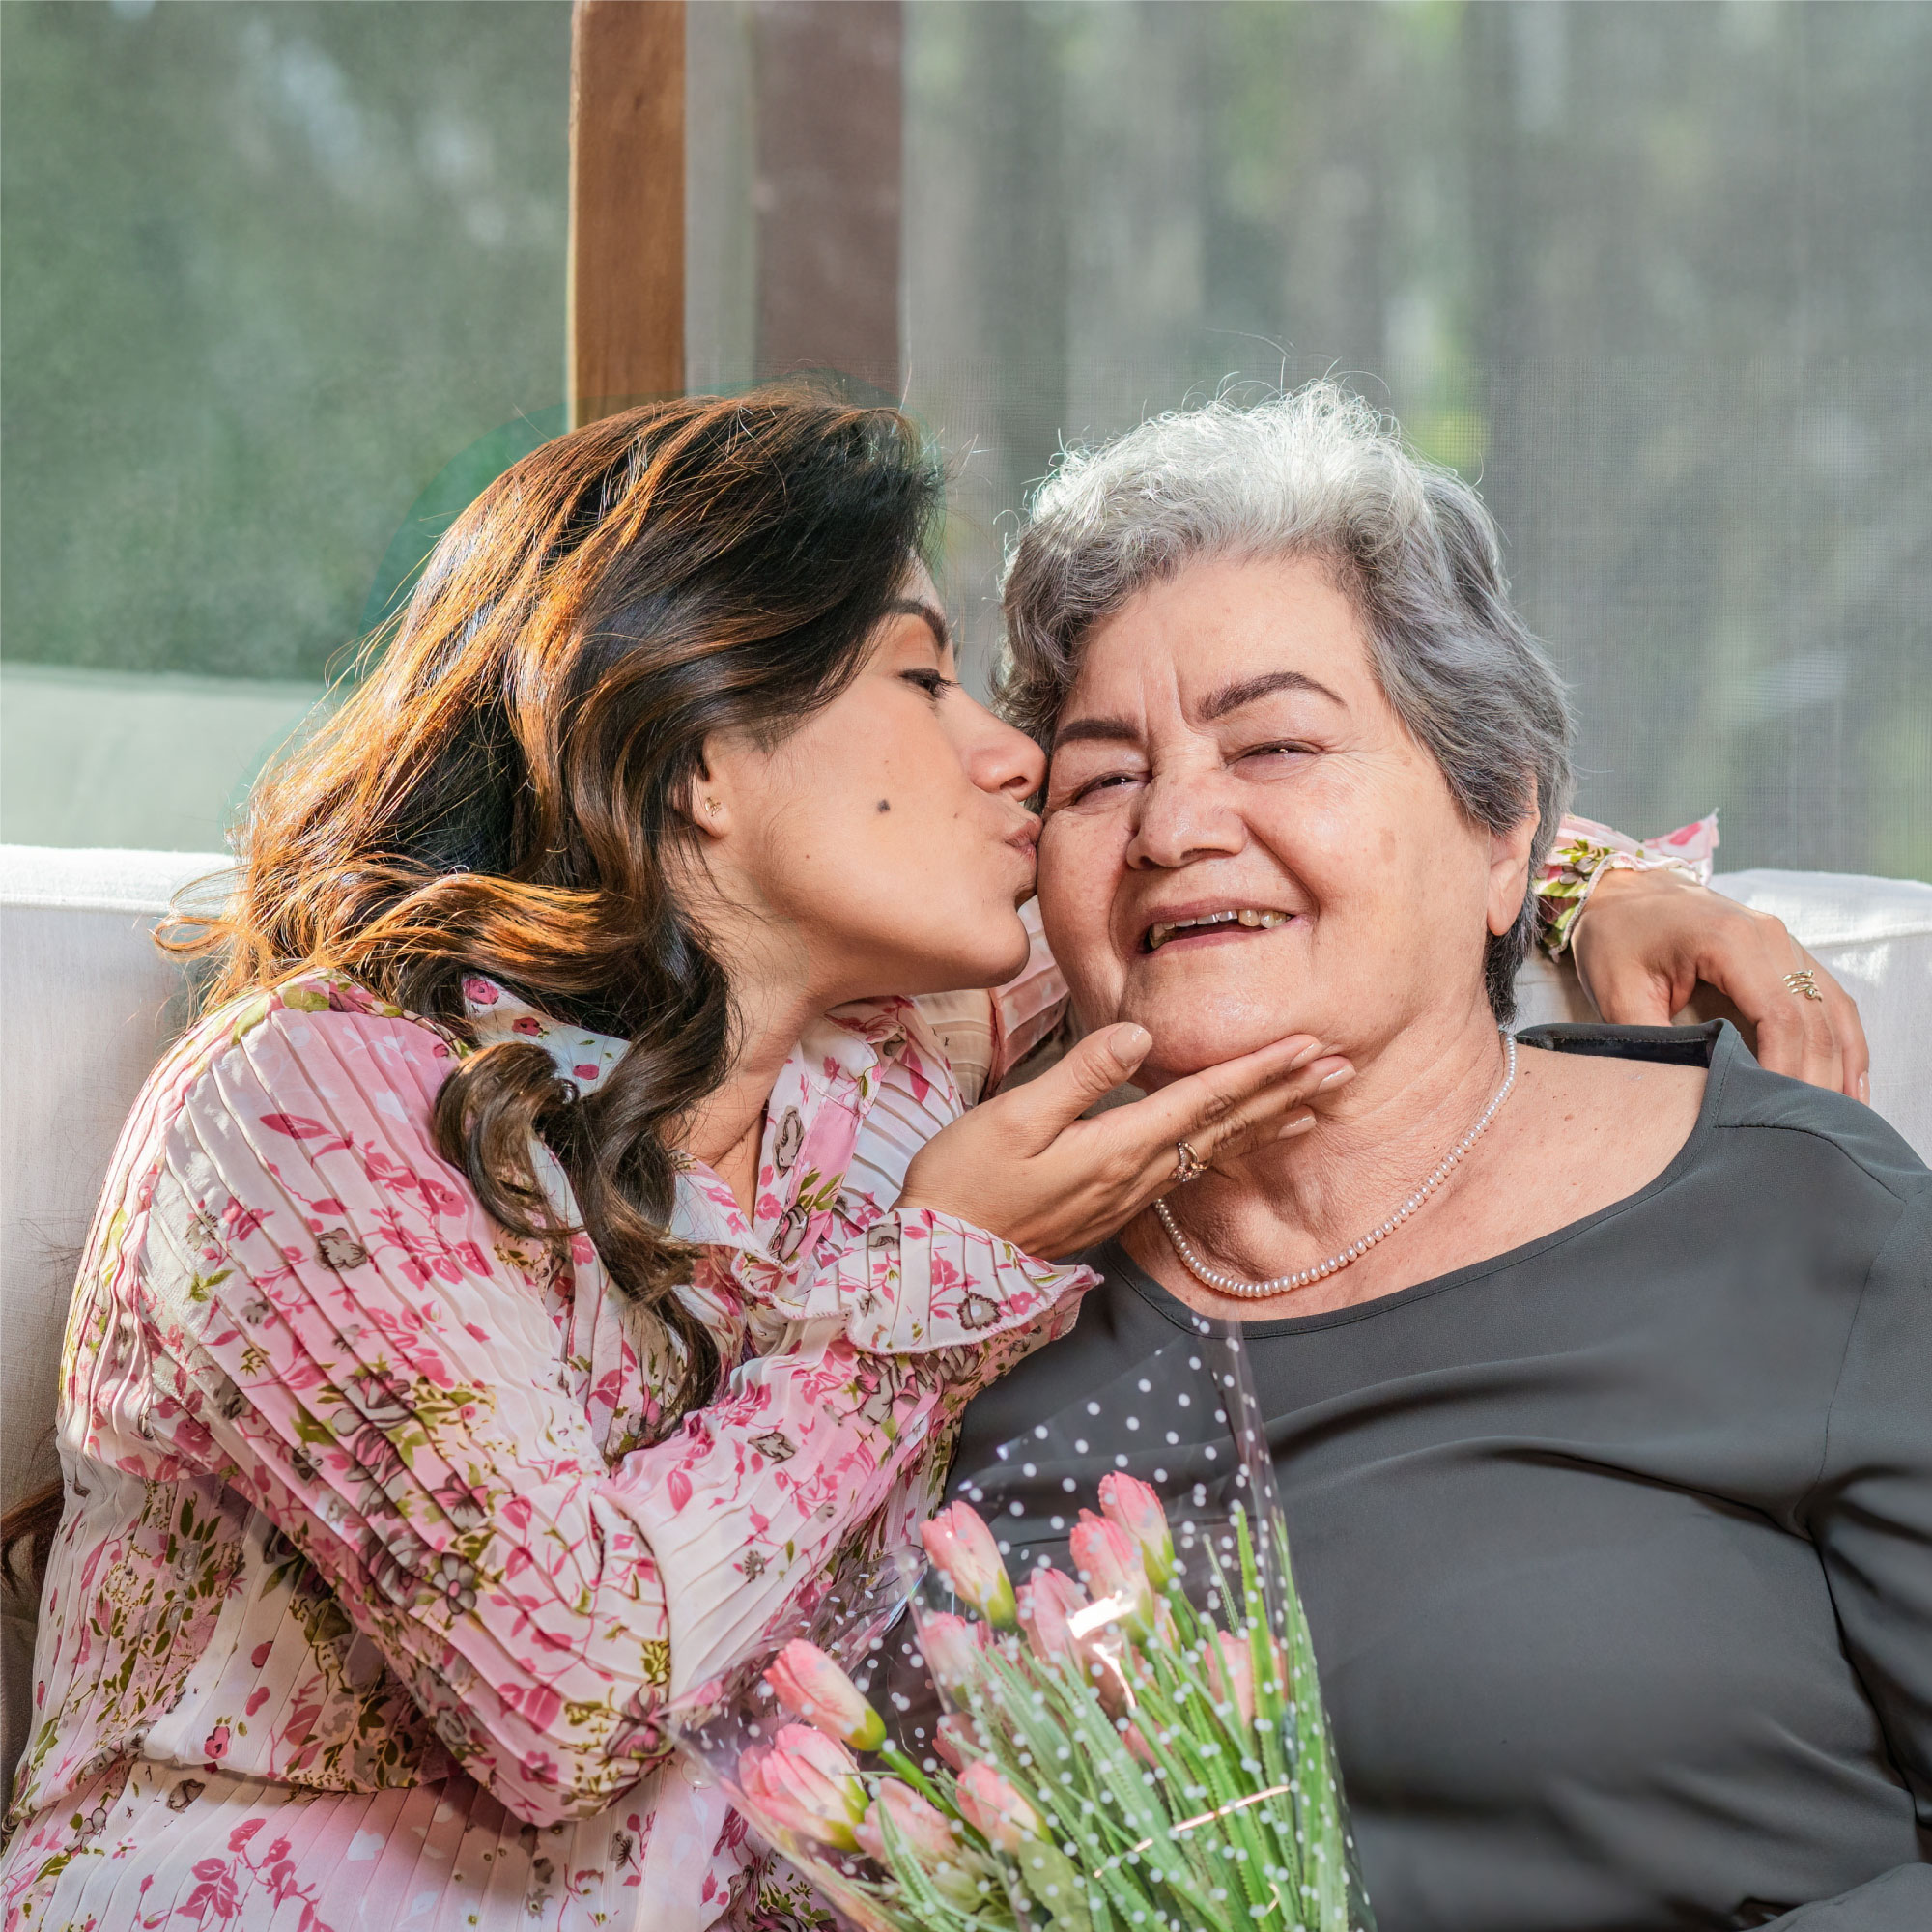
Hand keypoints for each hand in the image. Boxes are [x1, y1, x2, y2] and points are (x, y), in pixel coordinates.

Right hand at [898, 1027, 1351, 1259]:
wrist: (940, 1261)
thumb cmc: (964, 1183)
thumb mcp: (1014, 1118)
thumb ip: (1081, 1075)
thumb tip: (1139, 1033)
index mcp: (1118, 1146)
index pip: (1205, 1099)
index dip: (1260, 1069)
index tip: (1309, 1045)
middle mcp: (1136, 1173)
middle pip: (1225, 1126)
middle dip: (1285, 1093)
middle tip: (1342, 1067)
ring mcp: (1128, 1193)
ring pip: (1215, 1149)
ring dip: (1267, 1121)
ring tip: (1316, 1104)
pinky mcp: (1114, 1203)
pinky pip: (1191, 1167)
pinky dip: (1228, 1146)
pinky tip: (1240, 1140)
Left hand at [1572, 867, 1868, 1099]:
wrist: (1621, 890)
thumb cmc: (1615, 936)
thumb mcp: (1617, 990)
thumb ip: (1650, 1038)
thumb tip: (1683, 1090)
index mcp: (1730, 941)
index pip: (1780, 1018)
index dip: (1785, 1071)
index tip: (1774, 1110)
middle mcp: (1771, 936)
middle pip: (1814, 1020)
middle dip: (1814, 1079)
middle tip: (1806, 1129)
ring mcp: (1786, 941)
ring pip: (1832, 1011)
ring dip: (1841, 1065)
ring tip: (1838, 1117)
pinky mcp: (1789, 952)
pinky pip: (1830, 998)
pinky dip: (1844, 1041)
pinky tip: (1850, 1081)